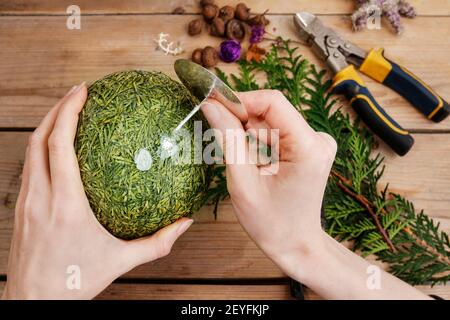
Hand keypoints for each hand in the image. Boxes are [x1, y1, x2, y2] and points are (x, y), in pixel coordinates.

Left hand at [2, 83, 192, 299]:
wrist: (33, 301)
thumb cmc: (74, 281)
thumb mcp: (121, 262)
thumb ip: (157, 243)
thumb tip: (185, 223)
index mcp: (64, 203)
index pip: (60, 144)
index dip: (69, 112)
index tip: (83, 91)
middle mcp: (40, 195)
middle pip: (39, 137)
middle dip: (57, 108)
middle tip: (78, 91)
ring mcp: (25, 201)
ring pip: (29, 149)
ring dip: (47, 124)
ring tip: (68, 111)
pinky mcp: (20, 208)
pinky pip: (29, 165)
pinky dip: (41, 145)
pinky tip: (57, 146)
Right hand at [202, 90, 427, 299]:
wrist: (296, 245)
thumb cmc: (272, 223)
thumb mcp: (243, 182)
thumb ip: (228, 139)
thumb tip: (210, 105)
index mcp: (308, 147)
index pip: (272, 102)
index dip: (239, 99)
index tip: (211, 104)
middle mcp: (317, 139)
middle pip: (270, 111)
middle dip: (240, 120)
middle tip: (216, 137)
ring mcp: (315, 142)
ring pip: (270, 121)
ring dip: (246, 134)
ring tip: (238, 162)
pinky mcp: (307, 147)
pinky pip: (275, 132)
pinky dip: (256, 142)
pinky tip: (251, 163)